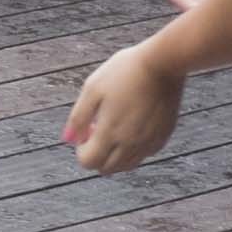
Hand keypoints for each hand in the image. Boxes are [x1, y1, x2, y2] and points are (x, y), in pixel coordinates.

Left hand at [65, 43, 180, 174]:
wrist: (162, 63)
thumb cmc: (124, 71)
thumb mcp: (93, 88)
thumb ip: (78, 117)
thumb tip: (68, 139)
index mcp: (110, 132)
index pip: (89, 162)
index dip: (81, 150)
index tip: (86, 131)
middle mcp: (130, 144)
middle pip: (107, 168)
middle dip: (97, 155)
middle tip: (99, 129)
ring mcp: (148, 143)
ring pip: (126, 165)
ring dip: (115, 154)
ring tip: (116, 126)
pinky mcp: (163, 137)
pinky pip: (143, 154)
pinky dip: (133, 149)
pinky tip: (133, 126)